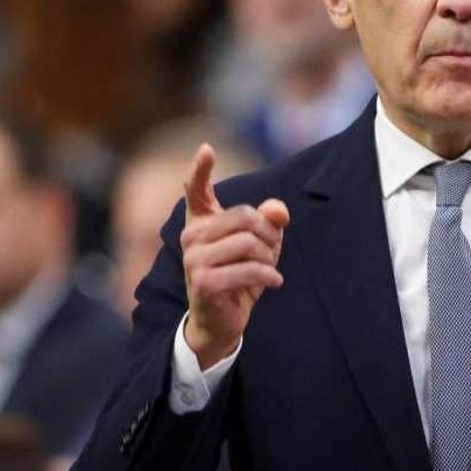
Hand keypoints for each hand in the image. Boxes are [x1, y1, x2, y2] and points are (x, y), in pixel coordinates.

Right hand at [180, 144, 288, 368]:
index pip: (195, 190)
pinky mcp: (204, 282)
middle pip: (244, 216)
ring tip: (269, 269)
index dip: (200, 169)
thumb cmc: (239, 277)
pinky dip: (269, 275)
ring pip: (248, 242)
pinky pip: (249, 269)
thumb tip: (279, 209)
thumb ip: (270, 221)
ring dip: (269, 257)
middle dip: (268, 234)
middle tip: (273, 251)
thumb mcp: (259, 246)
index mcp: (200, 223)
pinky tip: (274, 282)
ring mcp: (194, 259)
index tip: (207, 149)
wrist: (220, 322)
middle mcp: (191, 237)